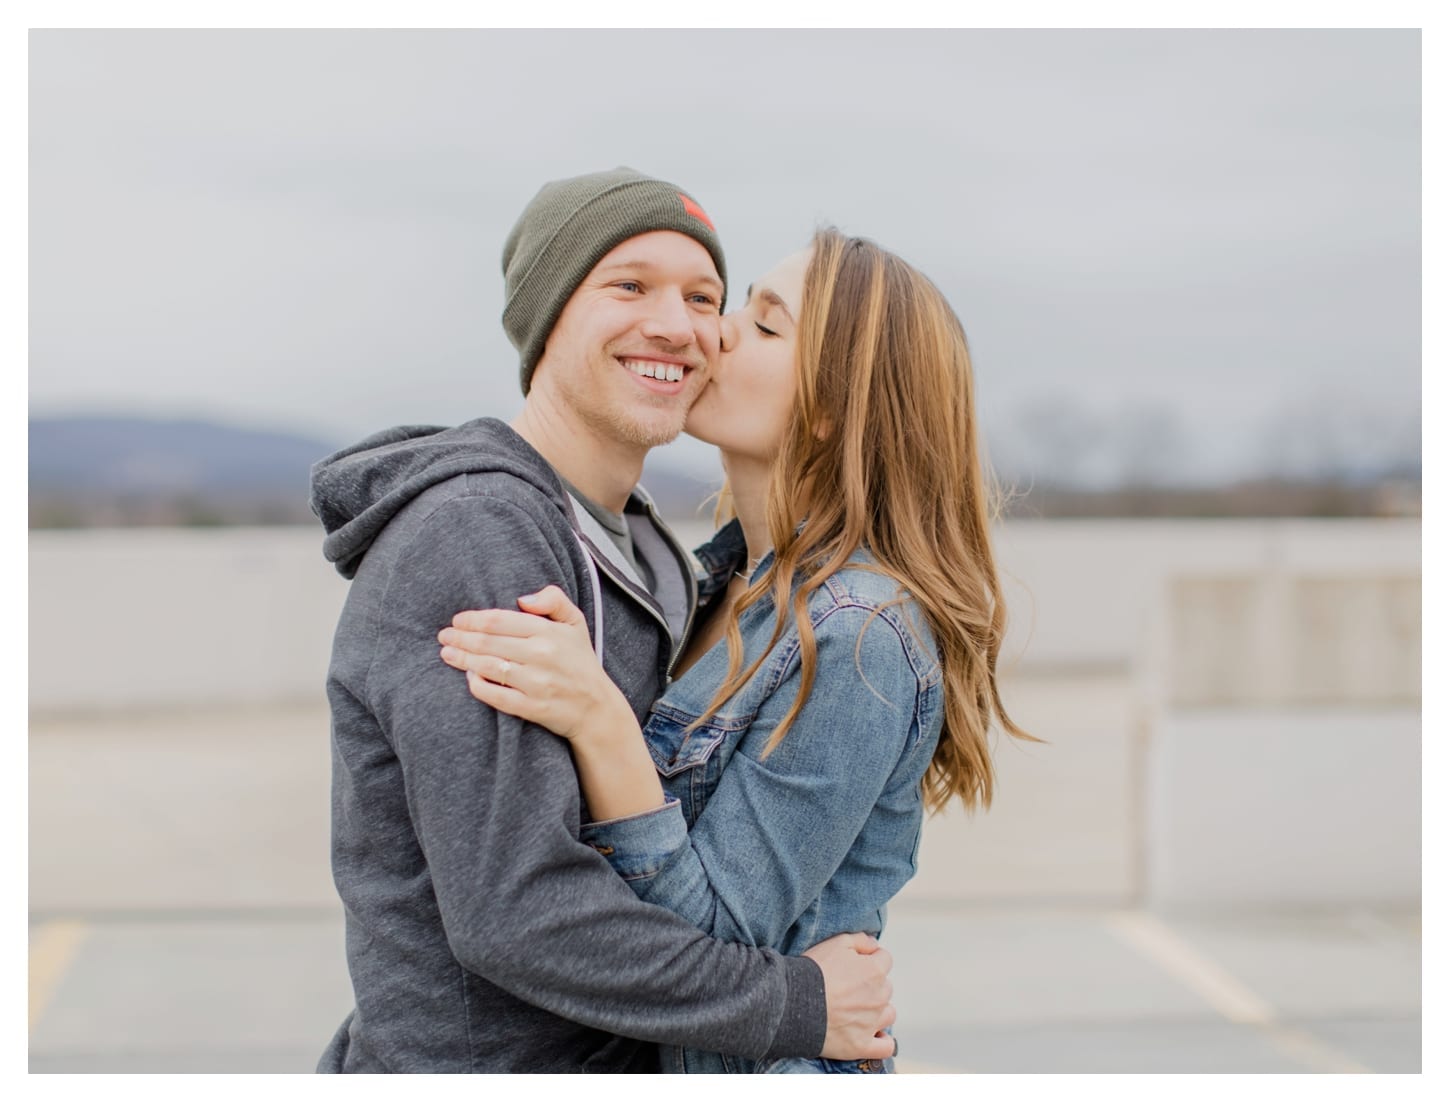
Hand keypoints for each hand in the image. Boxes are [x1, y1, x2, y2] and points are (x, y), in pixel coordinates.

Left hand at [438, 586, 625, 740]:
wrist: (596, 708)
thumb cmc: (580, 662)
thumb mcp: (575, 622)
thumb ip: (554, 599)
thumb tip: (523, 598)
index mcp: (549, 632)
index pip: (499, 620)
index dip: (473, 619)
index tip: (458, 620)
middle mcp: (541, 655)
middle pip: (487, 642)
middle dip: (460, 638)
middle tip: (444, 636)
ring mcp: (536, 683)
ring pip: (487, 667)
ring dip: (462, 659)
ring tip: (447, 654)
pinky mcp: (532, 708)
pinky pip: (495, 696)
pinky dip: (477, 685)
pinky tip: (468, 677)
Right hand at [803, 933, 895, 1060]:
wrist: (793, 1002)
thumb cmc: (813, 971)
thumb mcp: (836, 942)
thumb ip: (861, 940)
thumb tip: (875, 945)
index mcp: (874, 971)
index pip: (884, 960)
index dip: (870, 960)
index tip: (856, 965)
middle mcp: (879, 996)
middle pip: (885, 987)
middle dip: (871, 985)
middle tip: (849, 988)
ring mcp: (872, 1023)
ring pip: (888, 1014)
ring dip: (878, 1011)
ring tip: (857, 1010)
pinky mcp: (861, 1045)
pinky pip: (885, 1047)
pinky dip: (882, 1041)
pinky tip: (874, 1035)